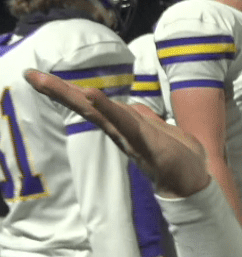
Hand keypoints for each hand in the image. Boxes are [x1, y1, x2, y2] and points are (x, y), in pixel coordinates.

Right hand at [24, 69, 209, 197]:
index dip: (68, 91)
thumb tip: (131, 107)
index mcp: (123, 125)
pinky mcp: (146, 142)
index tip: (40, 76)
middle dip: (59, 90)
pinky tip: (90, 94)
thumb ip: (143, 119)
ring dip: (75, 95)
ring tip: (49, 82)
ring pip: (99, 113)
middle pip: (86, 106)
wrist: (195, 182)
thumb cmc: (178, 156)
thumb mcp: (159, 130)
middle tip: (30, 73)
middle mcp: (121, 131)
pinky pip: (124, 123)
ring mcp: (130, 136)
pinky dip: (107, 108)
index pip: (92, 104)